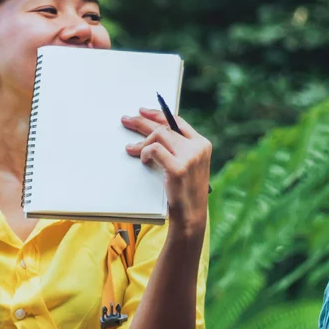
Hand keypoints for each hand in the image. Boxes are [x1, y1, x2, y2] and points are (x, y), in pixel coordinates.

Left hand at [123, 107, 211, 233]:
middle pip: (165, 127)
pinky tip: (142, 159)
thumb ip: (178, 149)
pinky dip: (144, 152)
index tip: (143, 112)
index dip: (159, 114)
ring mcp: (189, 157)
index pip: (178, 122)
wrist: (191, 216)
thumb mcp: (188, 166)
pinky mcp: (178, 168)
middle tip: (126, 120)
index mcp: (202, 144)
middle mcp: (198, 148)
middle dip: (142, 122)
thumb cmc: (185, 192)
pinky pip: (154, 149)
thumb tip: (154, 134)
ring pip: (158, 135)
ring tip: (131, 149)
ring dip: (141, 142)